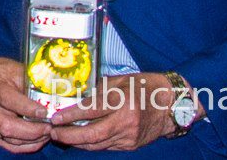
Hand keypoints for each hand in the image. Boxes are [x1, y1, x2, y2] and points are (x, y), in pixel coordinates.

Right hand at [0, 57, 51, 153]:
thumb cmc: (3, 73)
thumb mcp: (17, 70)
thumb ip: (32, 84)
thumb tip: (54, 97)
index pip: (9, 100)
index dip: (28, 108)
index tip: (45, 112)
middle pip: (7, 126)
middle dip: (31, 130)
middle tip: (50, 127)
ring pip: (8, 138)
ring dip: (31, 139)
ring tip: (48, 133)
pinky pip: (7, 145)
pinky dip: (25, 146)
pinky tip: (39, 140)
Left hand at [48, 72, 180, 150]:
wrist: (172, 105)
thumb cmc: (148, 87)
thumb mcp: (124, 80)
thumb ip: (102, 89)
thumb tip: (79, 97)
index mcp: (125, 101)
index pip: (92, 110)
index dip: (71, 115)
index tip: (56, 117)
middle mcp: (127, 121)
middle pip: (92, 134)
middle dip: (69, 136)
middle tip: (54, 132)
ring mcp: (129, 136)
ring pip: (96, 144)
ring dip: (77, 141)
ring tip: (63, 136)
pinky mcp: (130, 145)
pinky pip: (105, 146)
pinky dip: (91, 143)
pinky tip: (82, 138)